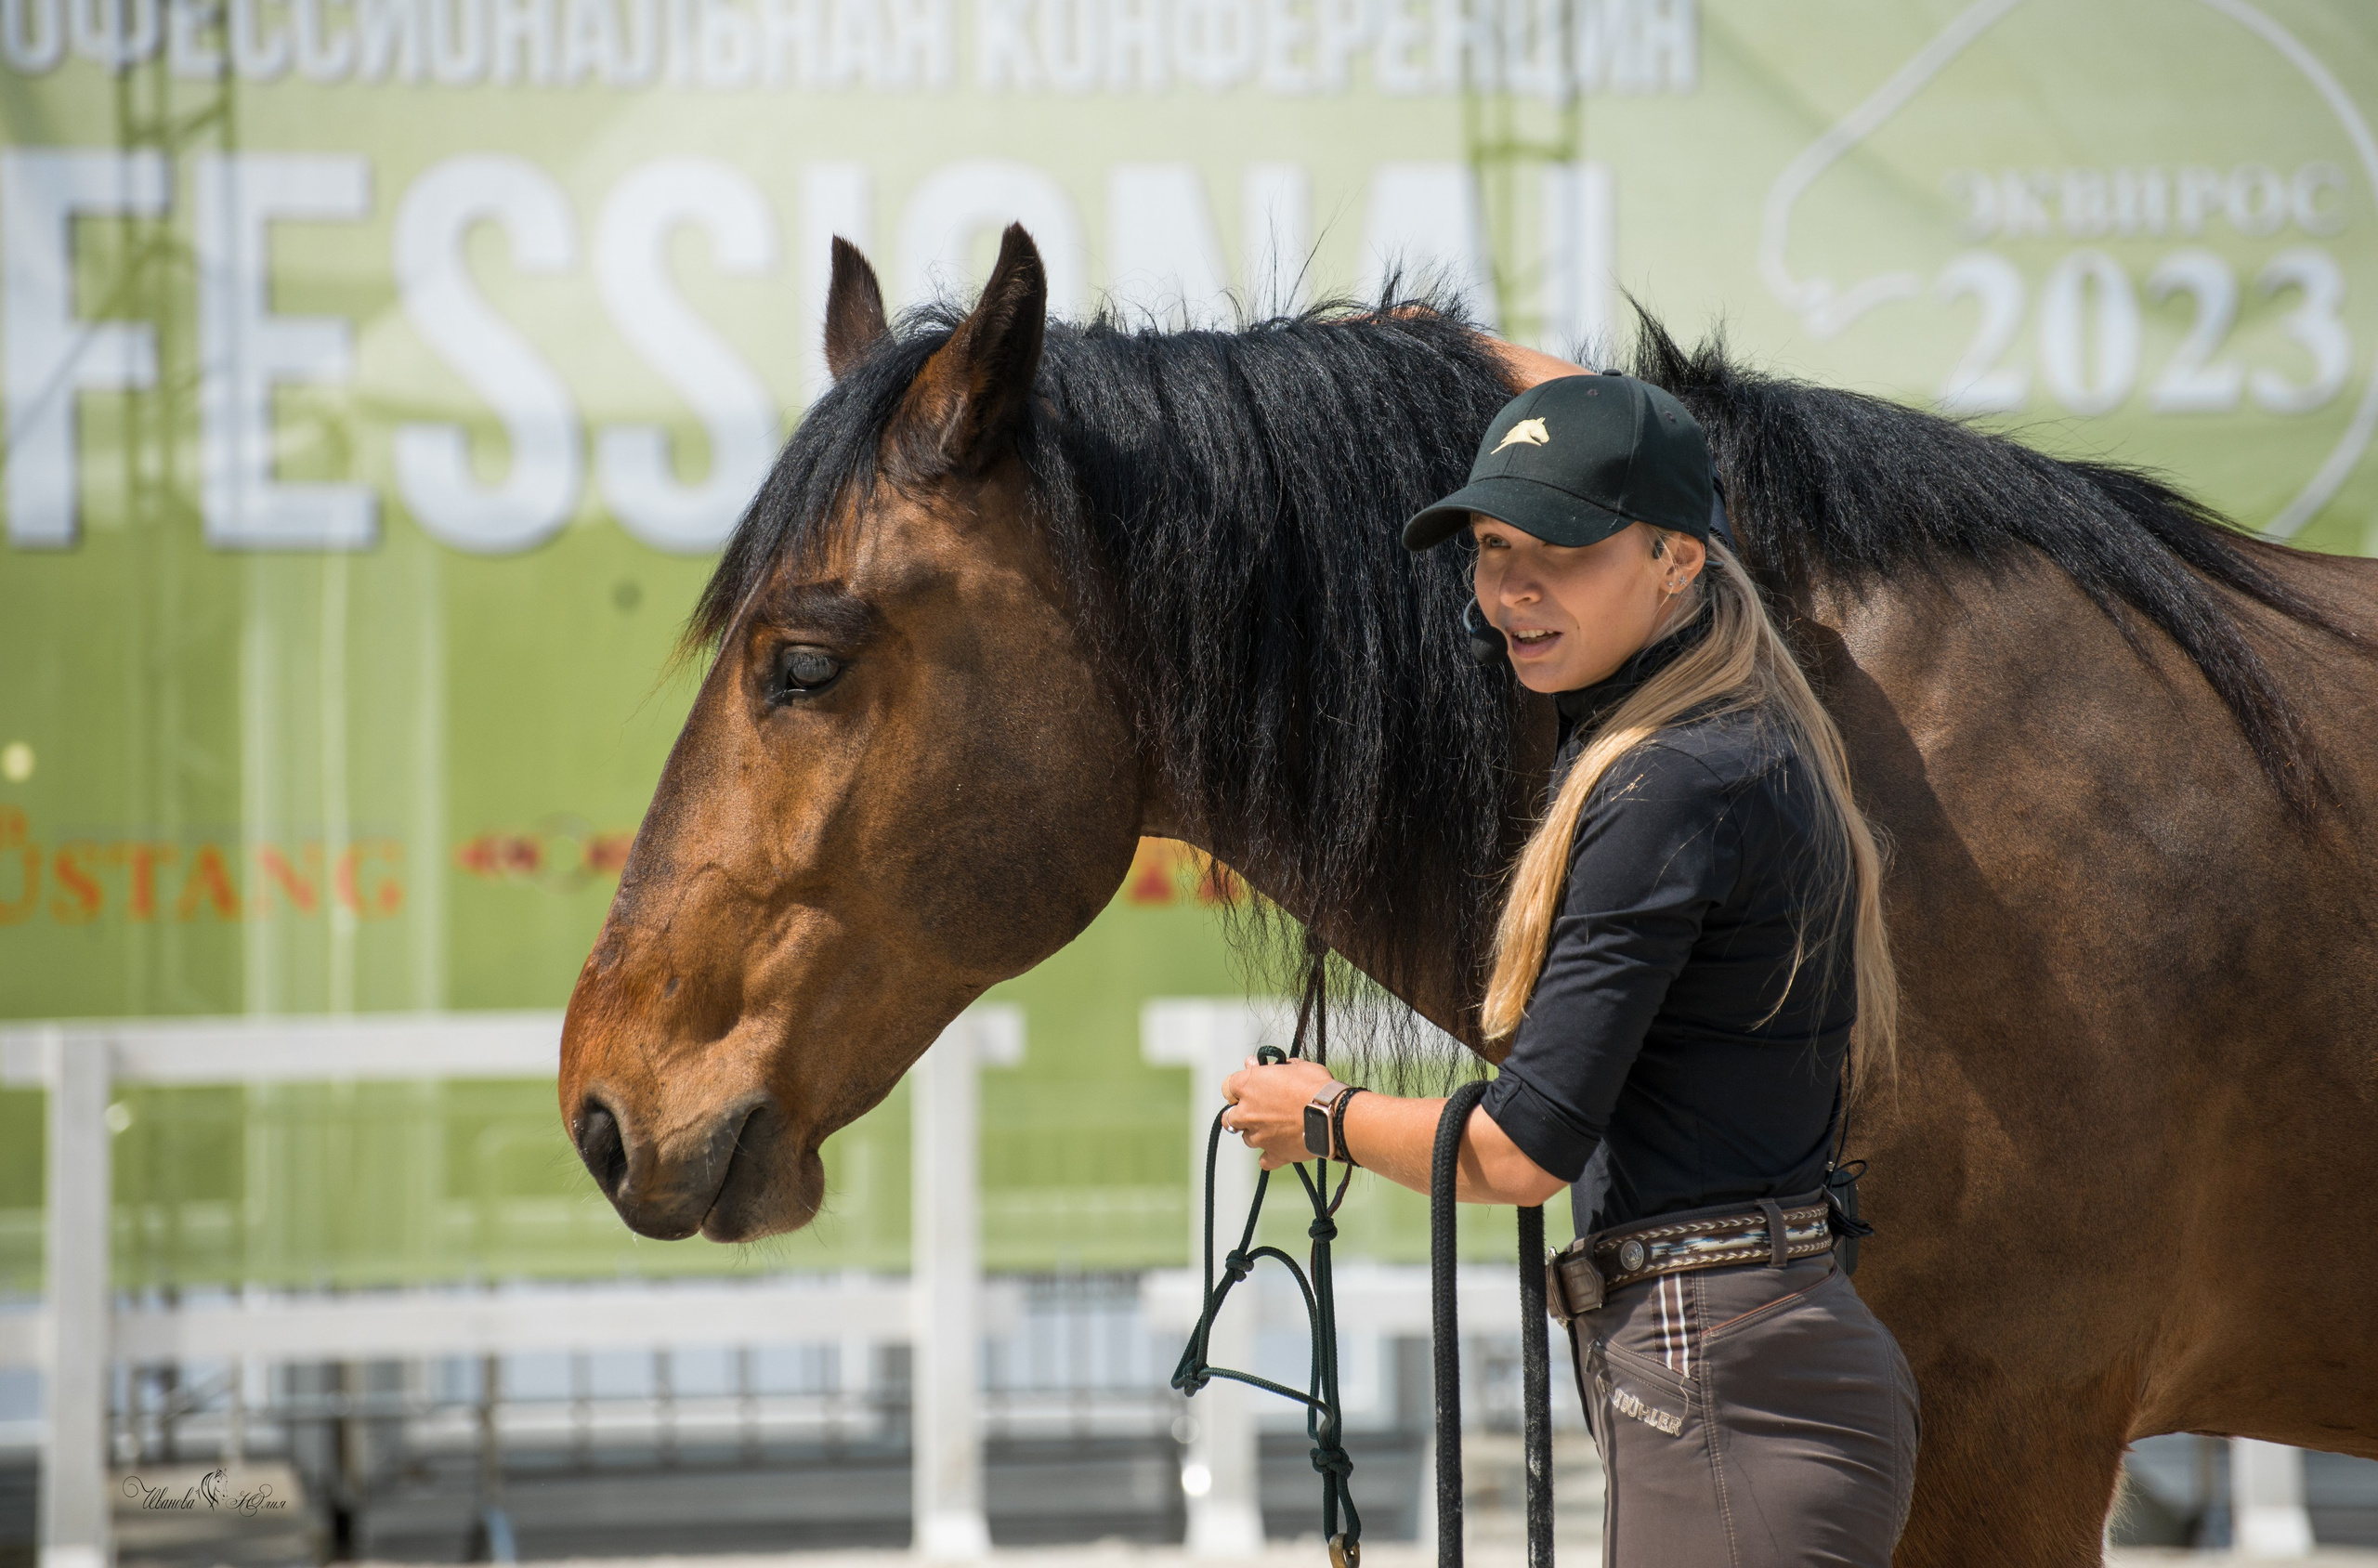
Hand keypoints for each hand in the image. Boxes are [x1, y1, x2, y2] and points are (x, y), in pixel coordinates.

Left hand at [1219, 1057, 1333, 1170]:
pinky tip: (1278, 1149)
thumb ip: (1275, 1068)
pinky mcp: (1274, 1154)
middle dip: (1241, 1113)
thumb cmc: (1315, 1086)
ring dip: (1256, 1133)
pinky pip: (1265, 1160)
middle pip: (1230, 1116)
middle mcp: (1247, 1112)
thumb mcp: (1297, 1066)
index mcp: (1248, 1085)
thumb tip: (1263, 1065)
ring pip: (1247, 1138)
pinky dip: (1269, 1156)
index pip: (1228, 1086)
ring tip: (1276, 1127)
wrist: (1333, 1115)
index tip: (1252, 1085)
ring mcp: (1259, 1135)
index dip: (1239, 1086)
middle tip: (1258, 1109)